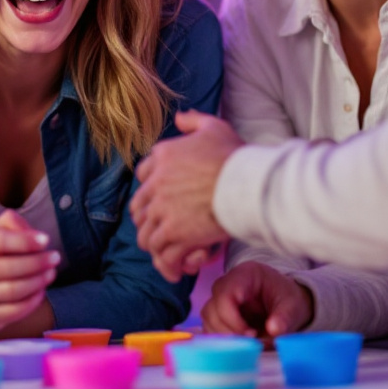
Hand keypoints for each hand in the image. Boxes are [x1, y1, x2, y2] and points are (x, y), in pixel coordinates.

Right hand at [0, 215, 58, 331]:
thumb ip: (13, 223)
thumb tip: (35, 236)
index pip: (0, 241)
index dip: (25, 240)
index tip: (46, 240)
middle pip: (9, 267)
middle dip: (37, 262)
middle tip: (55, 257)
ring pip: (14, 290)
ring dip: (38, 281)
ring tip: (51, 273)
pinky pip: (15, 311)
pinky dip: (33, 301)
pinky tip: (40, 291)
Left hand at [130, 109, 242, 281]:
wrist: (248, 182)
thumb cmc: (235, 156)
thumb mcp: (214, 127)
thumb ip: (193, 122)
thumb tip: (179, 118)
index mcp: (161, 157)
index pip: (142, 177)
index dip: (150, 192)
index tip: (160, 203)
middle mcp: (156, 184)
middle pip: (139, 209)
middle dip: (149, 222)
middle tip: (163, 233)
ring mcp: (163, 210)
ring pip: (146, 235)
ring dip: (157, 247)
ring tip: (170, 256)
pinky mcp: (174, 233)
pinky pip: (162, 254)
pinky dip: (169, 265)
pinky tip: (179, 271)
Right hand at [202, 261, 312, 341]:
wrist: (287, 302)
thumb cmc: (288, 299)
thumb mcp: (294, 307)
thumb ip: (285, 318)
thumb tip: (274, 329)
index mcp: (245, 274)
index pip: (225, 294)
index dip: (232, 318)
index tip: (252, 334)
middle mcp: (227, 283)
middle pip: (213, 306)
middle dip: (229, 329)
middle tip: (251, 341)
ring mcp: (220, 297)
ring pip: (209, 317)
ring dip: (224, 335)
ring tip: (247, 342)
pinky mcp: (218, 312)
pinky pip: (210, 325)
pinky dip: (221, 338)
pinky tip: (239, 343)